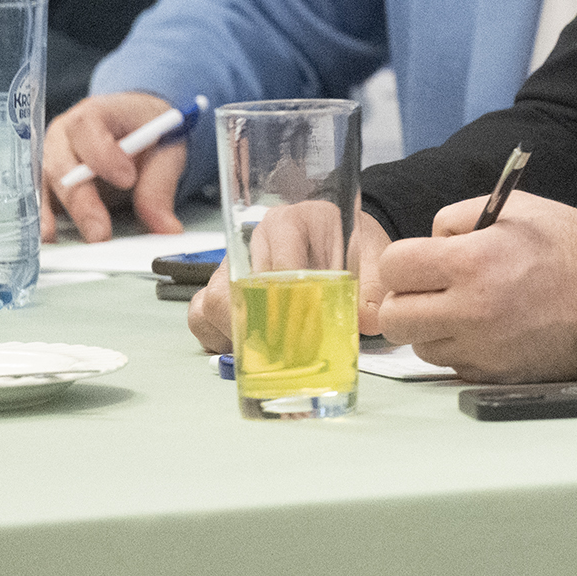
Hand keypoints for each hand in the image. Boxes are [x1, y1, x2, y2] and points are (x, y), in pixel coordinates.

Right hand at [41, 91, 184, 241]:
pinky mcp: (47, 182)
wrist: (135, 125)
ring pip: (44, 184)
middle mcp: (64, 135)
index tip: (127, 179)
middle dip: (81, 200)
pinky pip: (39, 199)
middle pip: (63, 164)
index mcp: (95, 113)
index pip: (89, 127)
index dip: (104, 154)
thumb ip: (160, 187)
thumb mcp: (164, 149)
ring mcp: (51, 158)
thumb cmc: (146, 130)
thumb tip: (166, 229)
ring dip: (48, 212)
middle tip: (100, 231)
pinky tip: (46, 235)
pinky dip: (41, 218)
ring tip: (54, 236)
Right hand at [187, 208, 393, 353]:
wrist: (344, 238)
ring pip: (212, 305)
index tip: (306, 332)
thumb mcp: (374, 257)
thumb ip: (375, 288)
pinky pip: (201, 317)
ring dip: (237, 337)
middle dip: (259, 329)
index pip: (279, 265)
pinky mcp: (221, 287)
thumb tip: (365, 323)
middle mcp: (254, 239)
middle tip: (288, 354)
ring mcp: (232, 263)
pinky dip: (219, 339)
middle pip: (234, 288)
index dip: (291, 304)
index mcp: (292, 221)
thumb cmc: (354, 245)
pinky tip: (251, 349)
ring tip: (271, 354)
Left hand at [375, 192, 576, 382]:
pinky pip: (453, 364)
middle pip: (394, 317)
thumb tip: (429, 242)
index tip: (421, 261)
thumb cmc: (570, 246)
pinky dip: (460, 347)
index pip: (394, 267)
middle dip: (407, 298)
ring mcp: (482, 349)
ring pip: (420, 345)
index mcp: (472, 263)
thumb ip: (458, 217)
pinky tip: (487, 328)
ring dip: (432, 327)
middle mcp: (471, 311)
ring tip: (465, 308)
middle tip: (433, 288)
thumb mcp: (516, 208)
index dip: (405, 260)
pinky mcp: (494, 374)